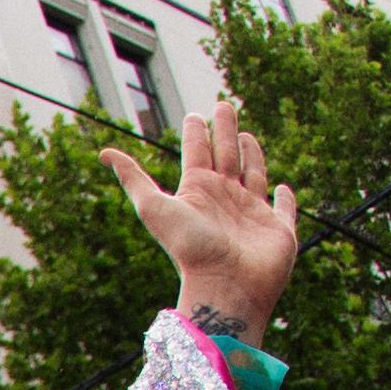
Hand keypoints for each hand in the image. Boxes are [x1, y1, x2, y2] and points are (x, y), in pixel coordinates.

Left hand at [103, 101, 296, 348]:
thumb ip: (133, 178)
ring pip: (253, 175)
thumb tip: (104, 152)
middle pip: (225, 155)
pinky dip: (285, 198)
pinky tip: (282, 187)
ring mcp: (252, 214)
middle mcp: (224, 199)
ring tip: (247, 135)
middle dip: (225, 131)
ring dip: (251, 155)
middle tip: (225, 105)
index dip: (196, 134)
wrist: (224, 284)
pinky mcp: (278, 229)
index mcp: (198, 191)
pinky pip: (283, 209)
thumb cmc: (189, 247)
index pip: (197, 154)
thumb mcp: (154, 208)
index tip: (194, 114)